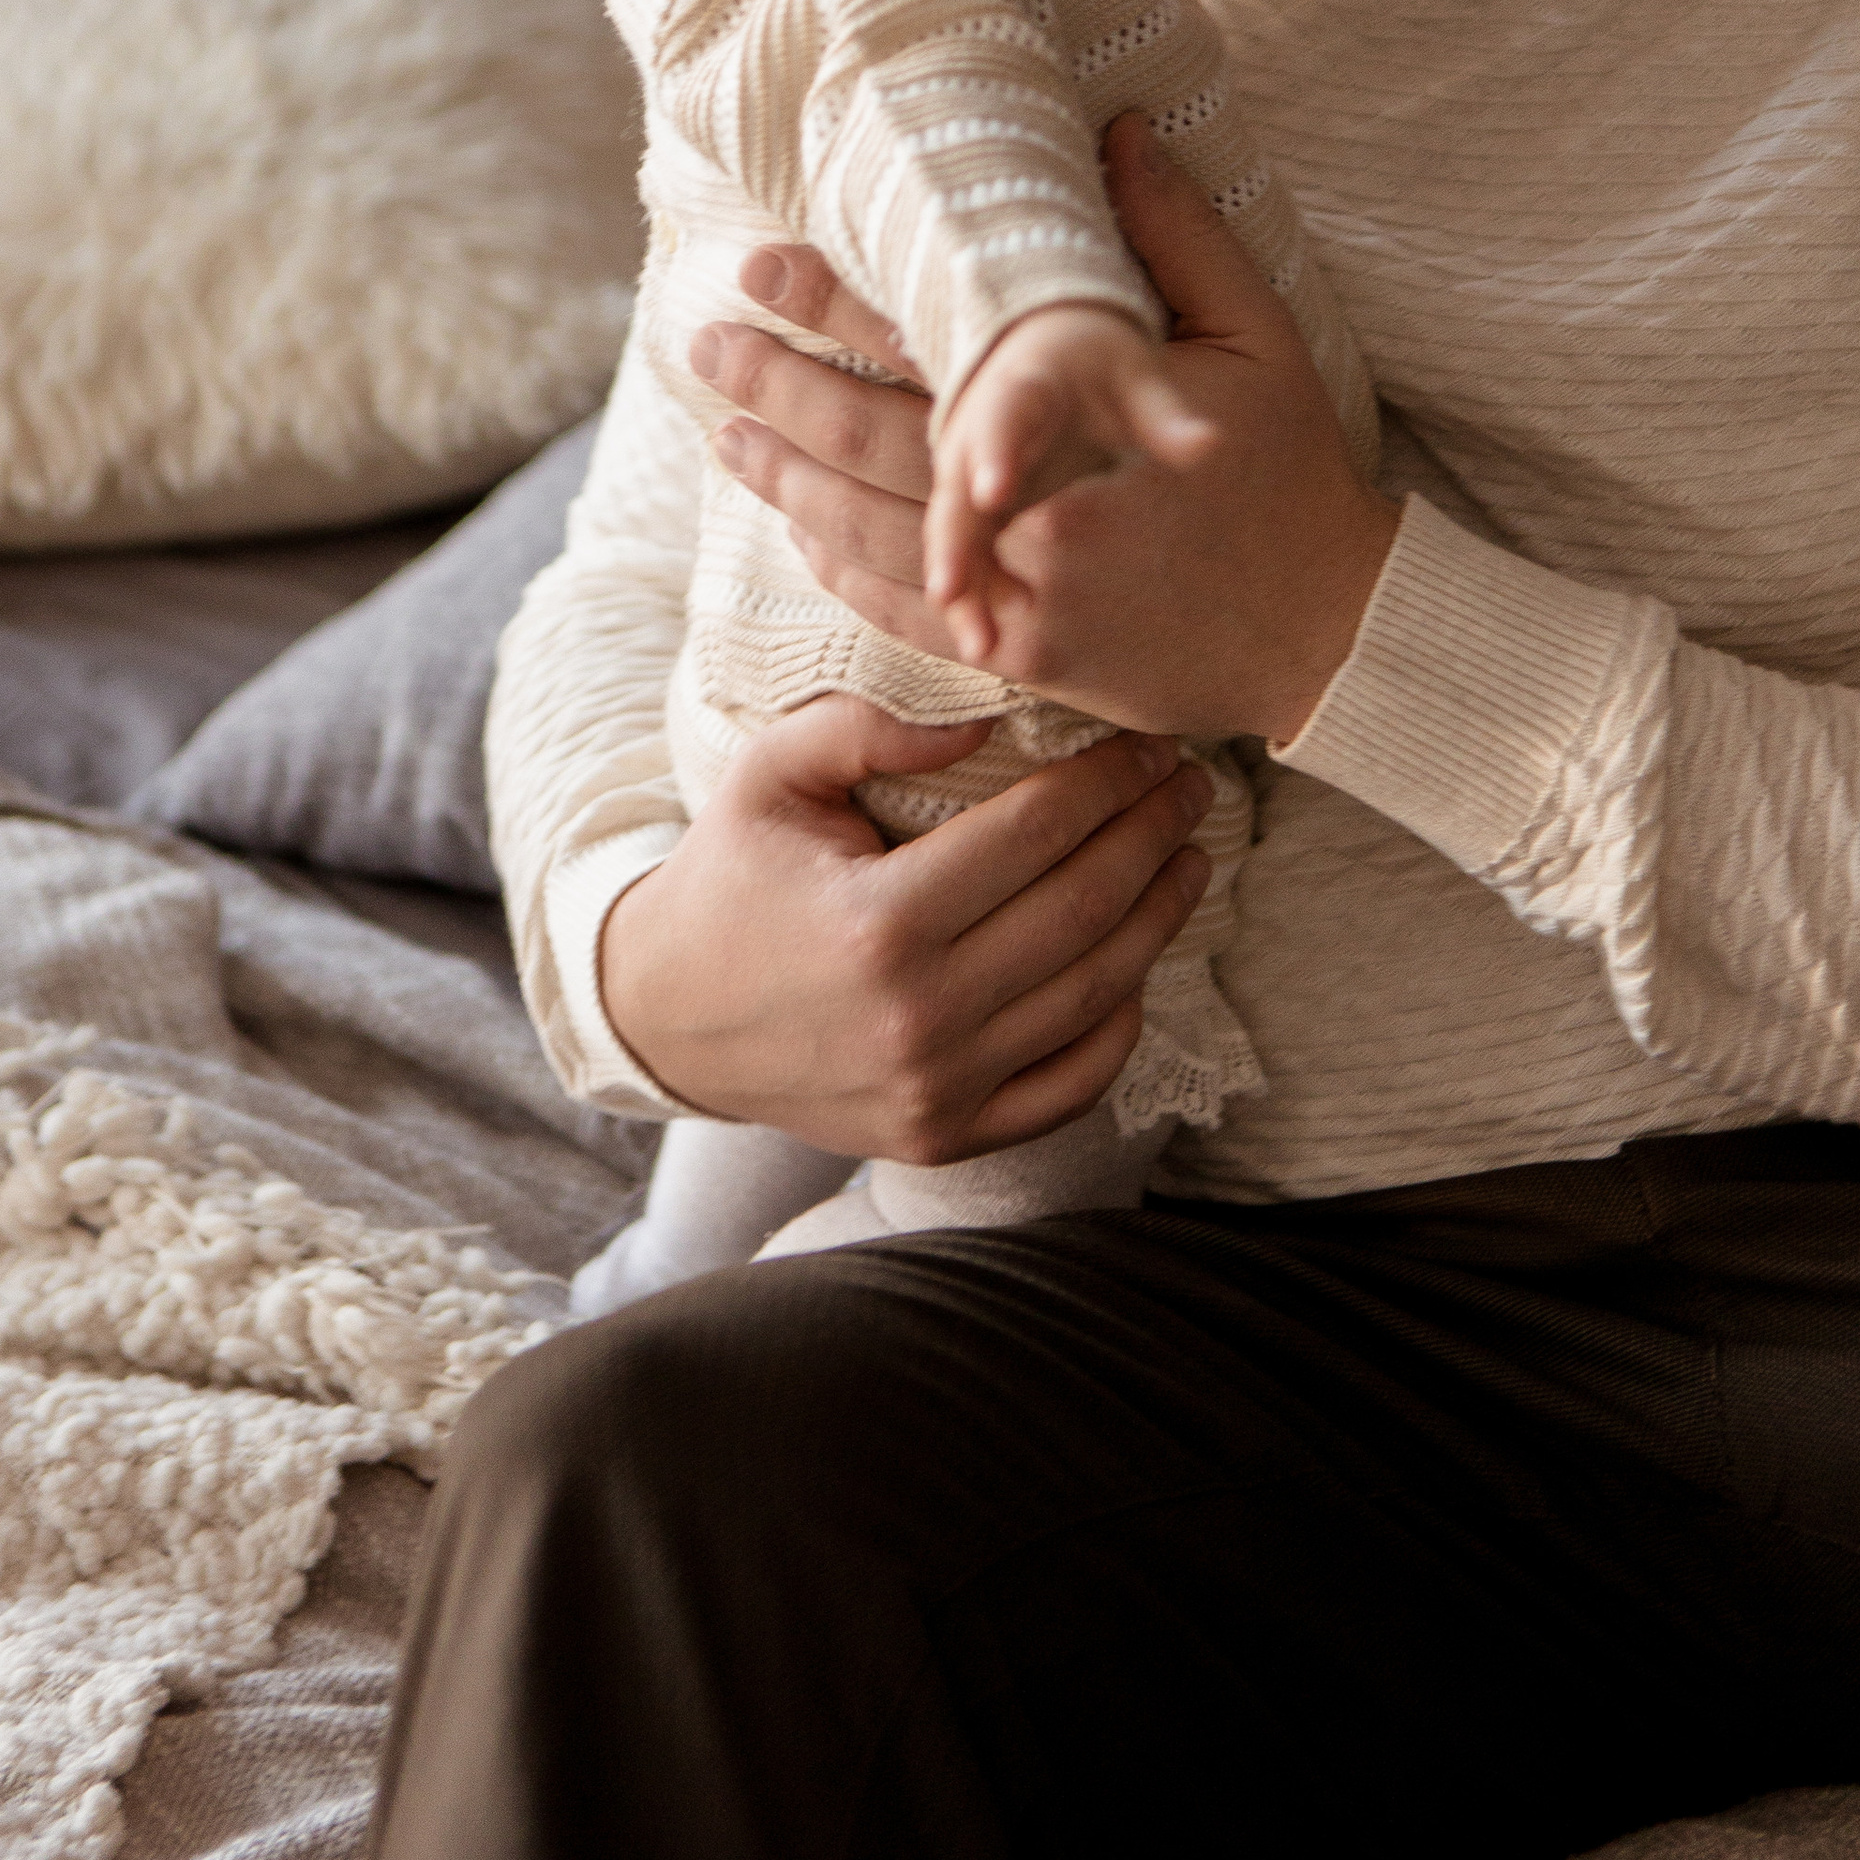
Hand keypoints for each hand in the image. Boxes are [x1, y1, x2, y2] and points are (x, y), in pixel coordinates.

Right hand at [598, 694, 1215, 1158]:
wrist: (669, 1021)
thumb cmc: (730, 880)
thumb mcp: (771, 776)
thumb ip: (868, 727)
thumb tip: (988, 721)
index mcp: (881, 923)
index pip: (1036, 834)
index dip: (1109, 781)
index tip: (1149, 743)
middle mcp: (921, 1016)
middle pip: (1084, 910)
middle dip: (1152, 834)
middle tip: (1190, 786)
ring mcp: (940, 1089)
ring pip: (1095, 995)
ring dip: (1159, 919)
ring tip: (1186, 856)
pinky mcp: (947, 1137)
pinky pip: (1070, 1086)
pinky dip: (1120, 1024)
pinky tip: (1139, 964)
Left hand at [692, 116, 1400, 740]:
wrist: (1333, 632)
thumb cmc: (1297, 475)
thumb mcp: (1256, 339)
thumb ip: (1178, 237)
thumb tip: (1118, 130)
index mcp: (1085, 418)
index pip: (936, 344)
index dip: (843, 302)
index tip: (767, 261)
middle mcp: (1038, 506)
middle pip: (879, 440)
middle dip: (785, 386)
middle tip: (707, 342)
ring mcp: (1022, 591)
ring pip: (871, 531)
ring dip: (790, 478)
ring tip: (725, 435)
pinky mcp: (1025, 654)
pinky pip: (906, 612)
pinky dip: (844, 572)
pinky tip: (798, 530)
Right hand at [927, 304, 1217, 666]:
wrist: (1051, 349)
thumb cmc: (1100, 367)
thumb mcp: (1134, 376)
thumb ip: (1165, 415)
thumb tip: (1211, 445)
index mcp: (1024, 390)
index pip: (1005, 419)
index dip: (996, 453)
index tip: (994, 492)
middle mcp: (979, 435)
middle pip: (957, 492)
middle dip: (954, 545)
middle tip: (950, 593)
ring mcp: (969, 476)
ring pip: (953, 535)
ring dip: (958, 589)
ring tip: (978, 648)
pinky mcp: (975, 510)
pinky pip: (965, 557)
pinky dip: (971, 598)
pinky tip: (989, 648)